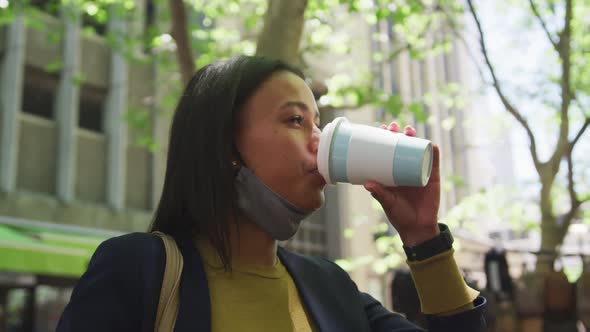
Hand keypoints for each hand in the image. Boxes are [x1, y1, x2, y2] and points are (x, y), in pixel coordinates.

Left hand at [364, 121, 440, 245]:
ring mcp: (419, 171)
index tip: (380, 129)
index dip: (385, 139)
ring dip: (415, 138)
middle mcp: (405, 169)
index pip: (388, 151)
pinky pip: (434, 163)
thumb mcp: (388, 203)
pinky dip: (434, 153)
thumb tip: (367, 183)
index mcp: (392, 172)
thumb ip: (380, 193)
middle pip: (403, 146)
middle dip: (399, 134)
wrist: (418, 228)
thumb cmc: (399, 215)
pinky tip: (432, 145)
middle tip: (394, 127)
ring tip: (409, 130)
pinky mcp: (432, 177)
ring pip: (418, 150)